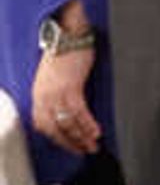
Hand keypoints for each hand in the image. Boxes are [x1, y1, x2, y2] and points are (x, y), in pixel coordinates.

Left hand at [26, 38, 100, 157]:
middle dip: (70, 142)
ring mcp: (55, 92)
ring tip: (93, 144)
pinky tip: (96, 131)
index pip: (42, 124)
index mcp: (38, 94)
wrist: (68, 34)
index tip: (70, 146)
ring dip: (81, 136)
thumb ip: (55, 94)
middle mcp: (43, 96)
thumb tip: (66, 111)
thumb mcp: (53, 77)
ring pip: (66, 122)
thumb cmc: (65, 53)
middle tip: (84, 150)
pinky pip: (78, 111)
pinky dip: (87, 123)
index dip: (56, 138)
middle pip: (53, 127)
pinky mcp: (70, 86)